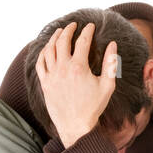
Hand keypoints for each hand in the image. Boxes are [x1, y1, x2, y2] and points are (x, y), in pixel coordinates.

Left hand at [34, 21, 119, 147]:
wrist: (76, 127)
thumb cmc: (93, 107)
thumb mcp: (107, 85)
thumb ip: (110, 63)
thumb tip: (112, 44)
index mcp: (79, 67)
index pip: (83, 41)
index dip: (87, 31)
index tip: (90, 26)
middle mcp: (63, 69)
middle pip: (63, 40)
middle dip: (68, 29)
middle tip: (73, 25)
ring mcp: (52, 76)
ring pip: (49, 49)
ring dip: (54, 38)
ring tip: (59, 32)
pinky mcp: (45, 83)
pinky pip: (40, 63)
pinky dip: (43, 52)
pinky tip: (47, 48)